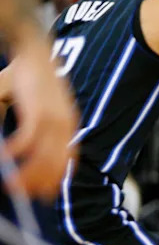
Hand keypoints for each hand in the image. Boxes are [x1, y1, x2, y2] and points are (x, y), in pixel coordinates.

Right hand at [5, 41, 77, 199]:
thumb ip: (24, 128)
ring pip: (44, 157)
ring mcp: (55, 120)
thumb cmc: (27, 77)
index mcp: (66, 124)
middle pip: (56, 163)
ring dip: (27, 174)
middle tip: (27, 195)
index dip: (58, 177)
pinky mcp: (40, 112)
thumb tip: (13, 149)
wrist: (32, 49)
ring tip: (12, 184)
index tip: (47, 193)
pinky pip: (29, 140)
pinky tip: (5, 158)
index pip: (67, 158)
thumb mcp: (28, 106)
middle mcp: (64, 125)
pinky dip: (17, 152)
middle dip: (41, 182)